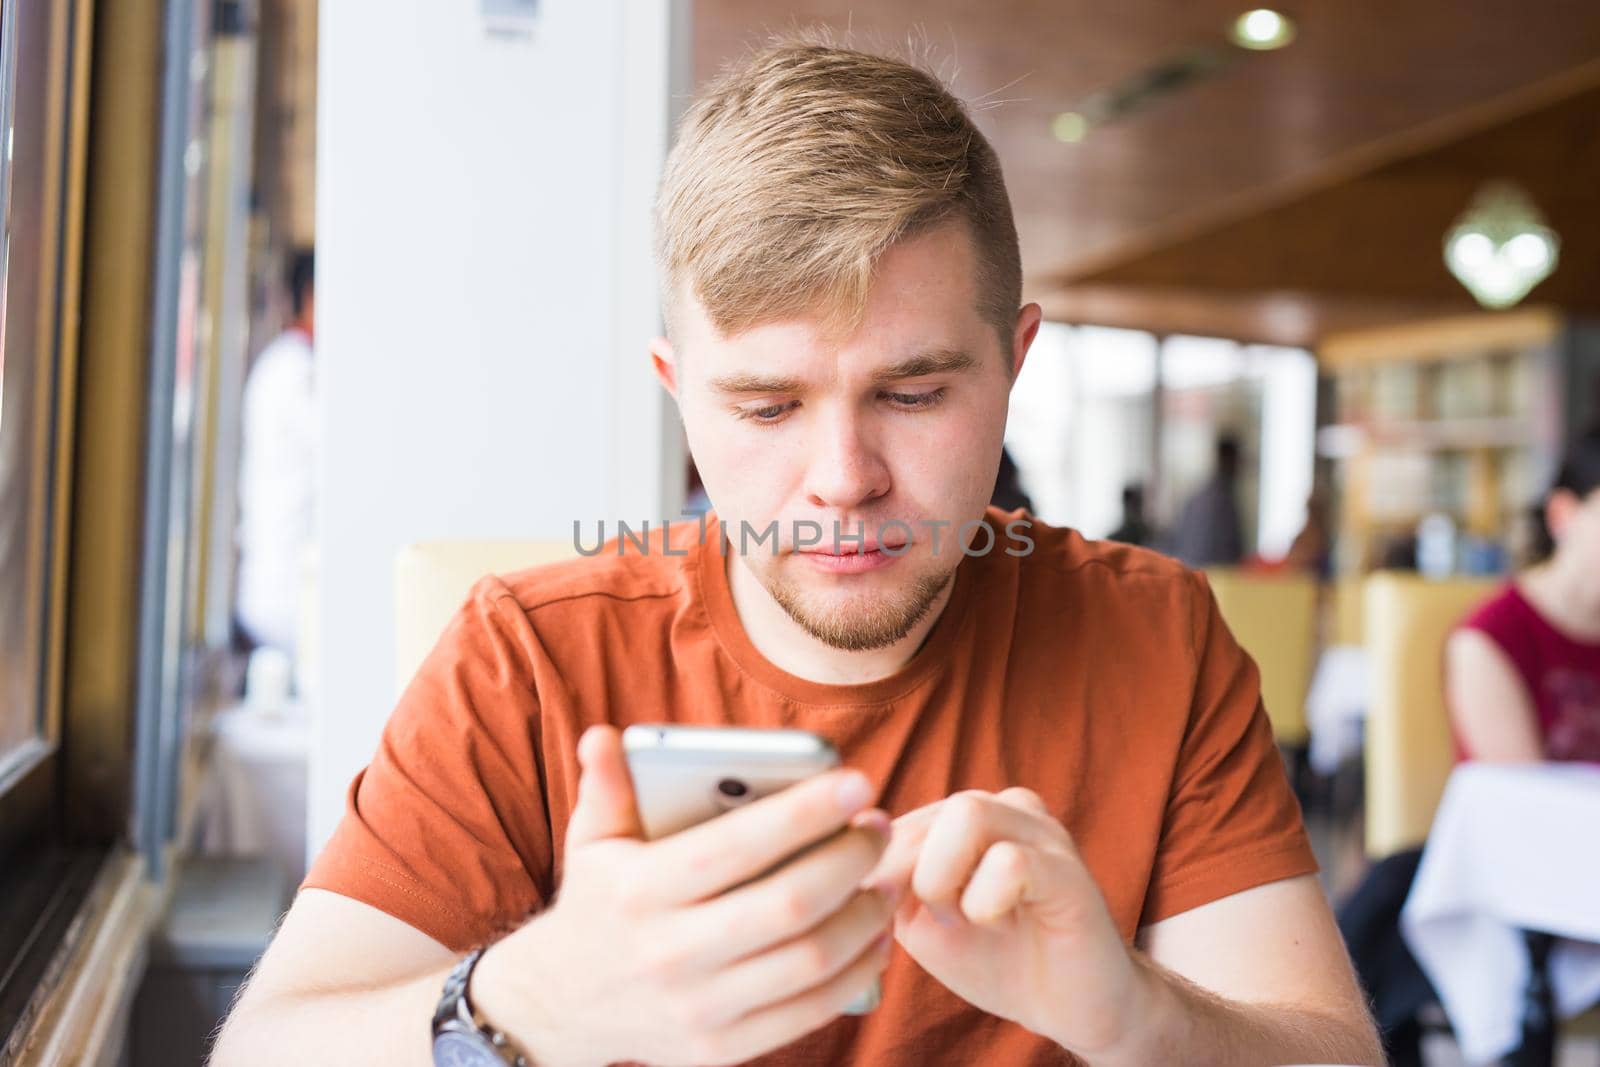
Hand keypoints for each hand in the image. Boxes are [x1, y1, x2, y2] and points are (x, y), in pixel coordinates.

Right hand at [474, 725, 896, 1066]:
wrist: (560, 1005)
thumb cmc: (600, 901)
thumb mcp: (591, 840)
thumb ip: (606, 785)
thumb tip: (604, 735)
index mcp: (638, 892)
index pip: (736, 846)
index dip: (805, 812)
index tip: (857, 781)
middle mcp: (667, 954)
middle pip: (788, 903)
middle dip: (850, 858)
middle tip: (879, 825)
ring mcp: (697, 1009)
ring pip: (810, 959)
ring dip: (865, 915)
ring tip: (888, 878)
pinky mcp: (721, 1049)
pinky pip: (811, 1011)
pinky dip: (858, 972)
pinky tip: (877, 936)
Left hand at [862, 789, 1146, 1057]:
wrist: (1070, 1005)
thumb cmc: (996, 959)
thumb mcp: (921, 921)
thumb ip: (887, 885)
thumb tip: (853, 859)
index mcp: (967, 814)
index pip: (899, 815)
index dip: (879, 869)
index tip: (892, 914)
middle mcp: (1006, 807)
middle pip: (928, 811)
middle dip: (911, 876)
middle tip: (937, 922)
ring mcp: (1042, 833)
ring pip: (968, 813)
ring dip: (945, 879)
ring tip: (966, 918)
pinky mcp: (1068, 871)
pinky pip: (1010, 862)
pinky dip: (985, 902)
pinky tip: (998, 924)